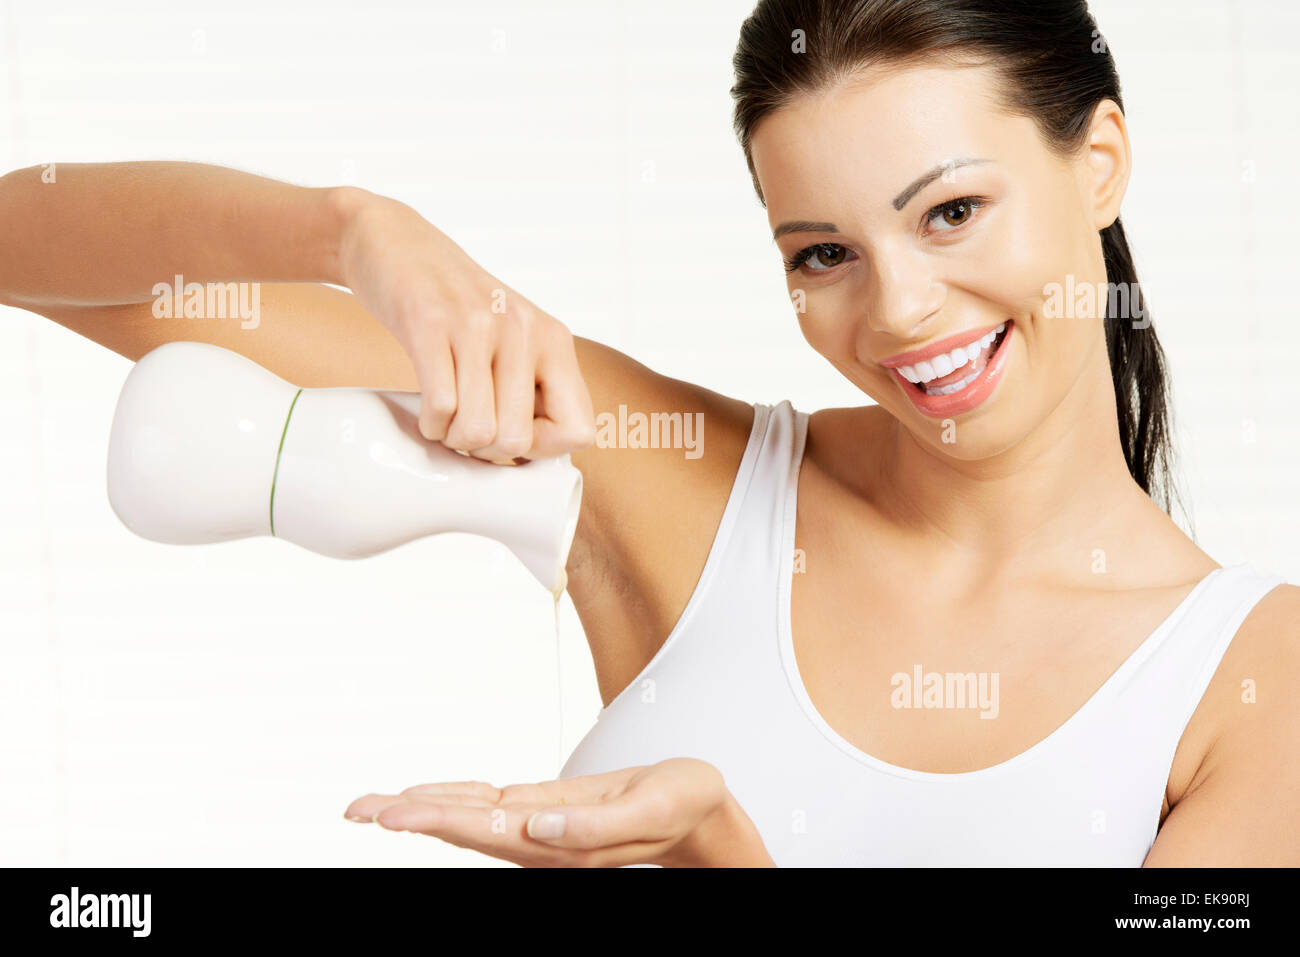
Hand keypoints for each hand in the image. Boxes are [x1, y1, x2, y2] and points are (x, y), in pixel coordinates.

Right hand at [335, 189, 594, 463]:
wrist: (392, 241)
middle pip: (517, 440)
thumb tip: (534, 459)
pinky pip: (441, 405)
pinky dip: (429, 423)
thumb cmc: (453, 308)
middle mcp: (524, 329)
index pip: (579, 429)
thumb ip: (531, 387)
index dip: (542, 450)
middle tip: (465, 429)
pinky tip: (426, 411)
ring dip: (452, 438)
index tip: (511, 436)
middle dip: (484, 450)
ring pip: (478, 430)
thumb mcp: (510, 338)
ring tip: (444, 418)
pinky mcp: (429, 322)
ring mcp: (478, 324)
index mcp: (554, 340)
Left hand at [344, 757, 774, 866]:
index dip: (435, 818)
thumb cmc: (684, 803)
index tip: (391, 814)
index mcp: (562, 843)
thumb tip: (535, 824)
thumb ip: (594, 824)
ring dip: (422, 808)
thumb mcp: (652, 806)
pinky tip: (431, 797)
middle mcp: (542, 838)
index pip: (484, 829)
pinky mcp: (549, 809)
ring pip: (470, 817)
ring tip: (375, 805)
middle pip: (463, 826)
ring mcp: (542, 826)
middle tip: (356, 808)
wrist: (703, 812)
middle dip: (409, 816)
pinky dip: (456, 797)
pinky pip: (491, 805)